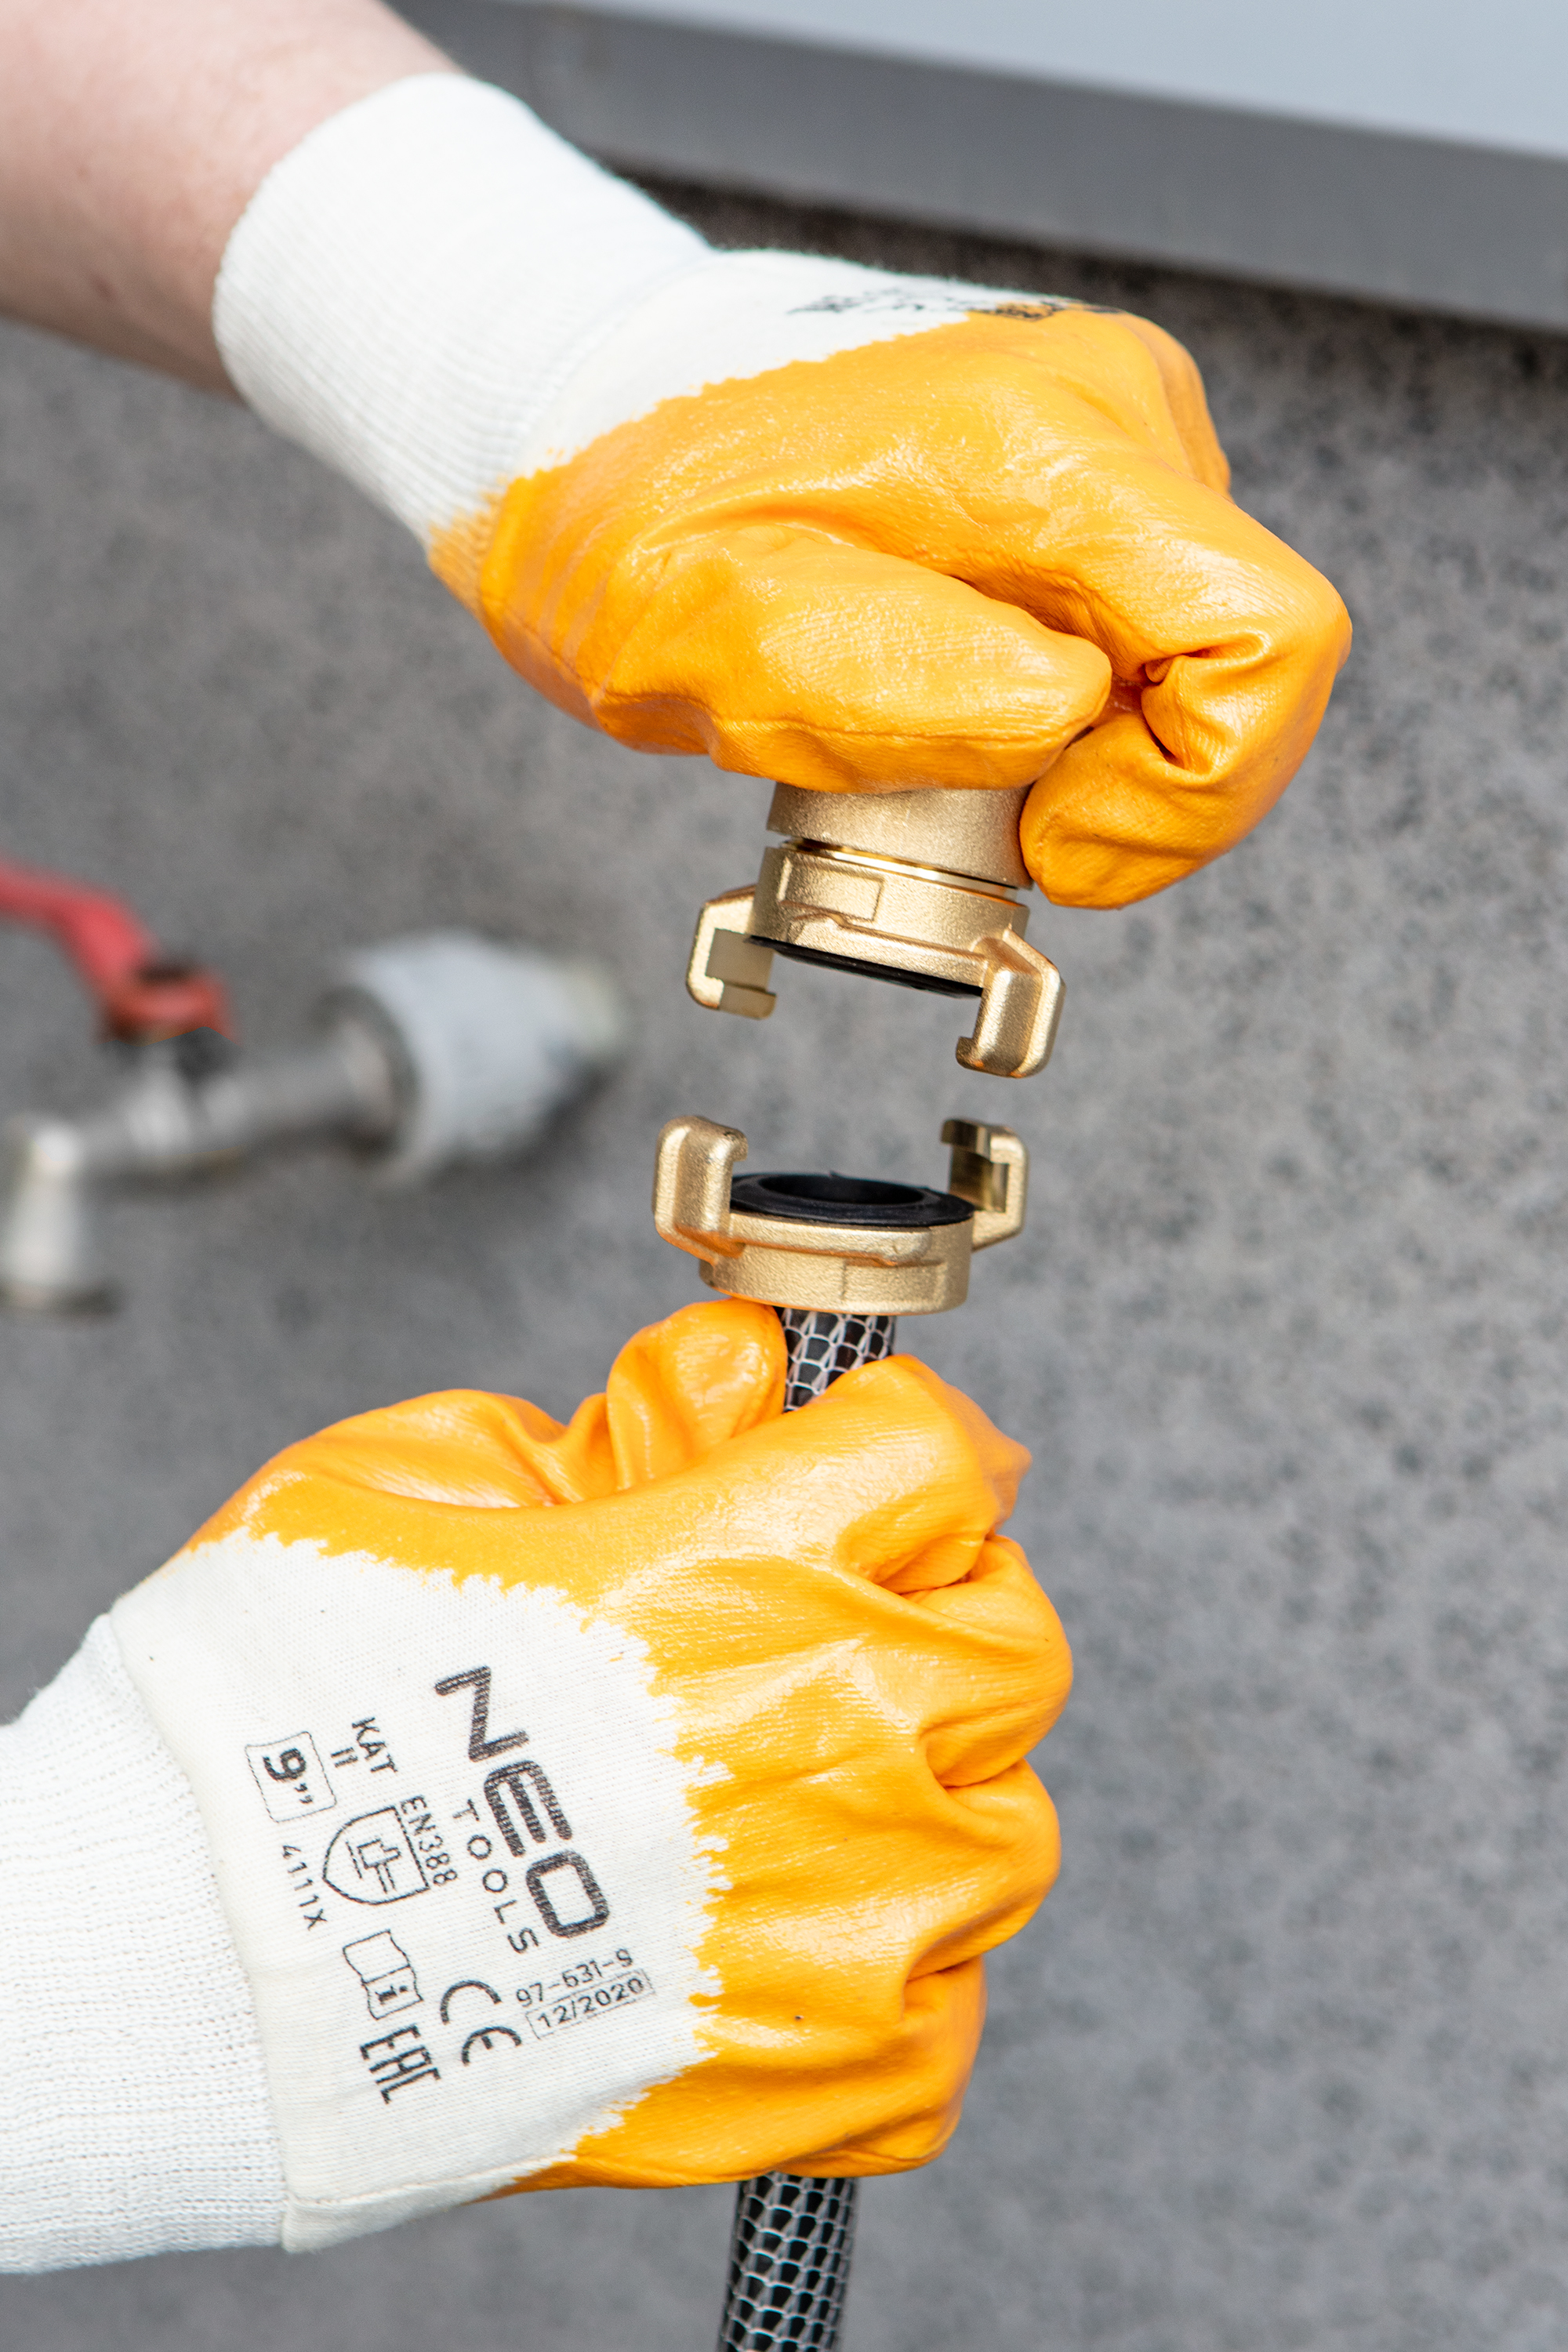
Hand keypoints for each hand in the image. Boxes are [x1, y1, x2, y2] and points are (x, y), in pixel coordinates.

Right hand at [112, 1299, 1067, 2246]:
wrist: (184, 1962)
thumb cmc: (274, 1709)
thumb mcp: (422, 1476)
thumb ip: (617, 1421)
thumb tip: (739, 1380)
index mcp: (736, 1568)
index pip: (934, 1450)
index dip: (894, 1434)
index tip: (866, 1451)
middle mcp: (822, 1734)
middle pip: (1011, 1629)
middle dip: (935, 1595)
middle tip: (841, 1604)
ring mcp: (838, 1920)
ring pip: (1003, 1824)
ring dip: (926, 1787)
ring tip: (803, 1780)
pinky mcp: (811, 2073)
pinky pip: (946, 2014)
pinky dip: (896, 1973)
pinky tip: (793, 1928)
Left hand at [445, 271, 1352, 911]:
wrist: (587, 410)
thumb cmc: (623, 516)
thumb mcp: (700, 636)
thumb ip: (882, 681)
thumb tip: (1065, 715)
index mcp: (1037, 447)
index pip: (1268, 639)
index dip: (1191, 794)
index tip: (1050, 843)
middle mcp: (1110, 411)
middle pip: (1243, 665)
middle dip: (1122, 785)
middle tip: (958, 798)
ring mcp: (1109, 430)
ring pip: (1192, 659)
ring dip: (1084, 750)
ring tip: (925, 729)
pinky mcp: (1087, 467)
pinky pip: (1141, 629)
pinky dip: (1067, 708)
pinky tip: (947, 688)